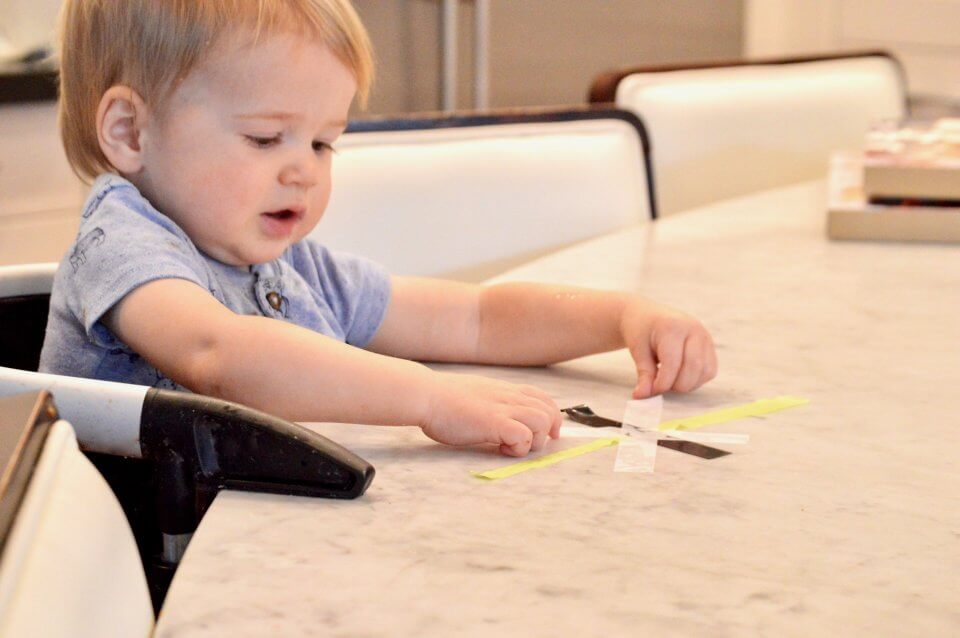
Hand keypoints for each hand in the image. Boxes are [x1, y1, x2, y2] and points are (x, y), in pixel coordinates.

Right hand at [421, 372, 560, 456]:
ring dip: (534, 440)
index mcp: (505, 390)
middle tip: (532, 444)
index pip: (542, 397)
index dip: (551, 415)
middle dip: (548, 431)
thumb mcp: (476, 394)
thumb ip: (492, 403)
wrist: (427, 395)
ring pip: (542, 422)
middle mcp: (509, 397)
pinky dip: (519, 447)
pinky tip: (502, 450)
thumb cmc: (443, 399)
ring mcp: (503, 409)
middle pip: (549, 410)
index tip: (549, 431)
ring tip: (513, 447)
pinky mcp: (495, 423)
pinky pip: (523, 436)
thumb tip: (498, 418)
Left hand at [620, 298, 717, 397]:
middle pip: (694, 367)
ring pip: (705, 371)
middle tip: (660, 385)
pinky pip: (710, 371)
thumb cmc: (641, 331)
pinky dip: (696, 380)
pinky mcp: (710, 345)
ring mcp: (705, 337)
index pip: (673, 362)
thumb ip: (644, 375)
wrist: (647, 316)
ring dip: (687, 384)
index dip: (662, 382)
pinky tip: (679, 376)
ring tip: (669, 378)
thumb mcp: (637, 351)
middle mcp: (694, 329)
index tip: (650, 389)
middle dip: (677, 385)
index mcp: (672, 327)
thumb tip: (642, 396)